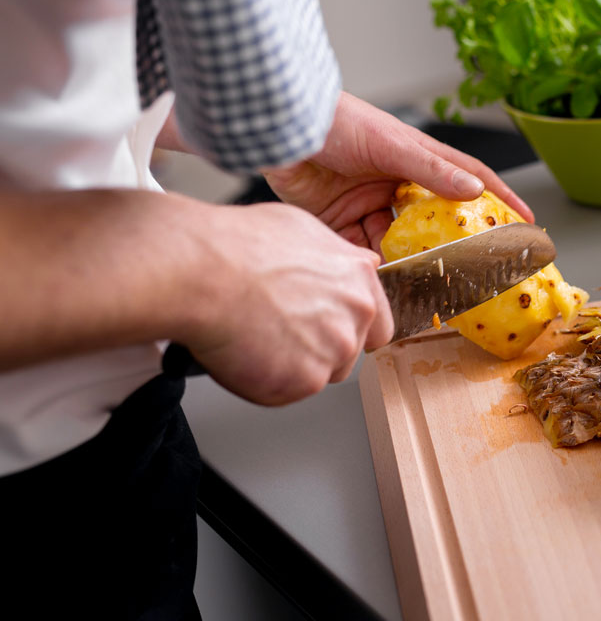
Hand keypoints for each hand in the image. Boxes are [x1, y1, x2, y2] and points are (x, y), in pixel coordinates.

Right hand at [180, 200, 393, 404]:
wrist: (200, 272)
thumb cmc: (237, 246)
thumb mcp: (301, 229)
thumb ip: (337, 257)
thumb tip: (352, 264)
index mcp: (358, 278)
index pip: (379, 324)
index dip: (352, 331)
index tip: (332, 333)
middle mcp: (355, 316)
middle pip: (347, 353)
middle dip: (317, 349)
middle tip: (278, 331)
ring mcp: (333, 350)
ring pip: (317, 375)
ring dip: (292, 366)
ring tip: (256, 337)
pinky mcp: (305, 380)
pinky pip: (287, 392)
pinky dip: (264, 382)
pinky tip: (244, 352)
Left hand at [261, 92, 533, 252]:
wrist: (279, 130)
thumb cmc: (335, 121)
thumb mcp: (390, 144)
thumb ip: (431, 170)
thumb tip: (474, 191)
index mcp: (415, 159)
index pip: (466, 180)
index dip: (497, 199)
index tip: (525, 221)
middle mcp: (395, 184)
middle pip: (433, 221)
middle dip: (448, 247)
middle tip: (470, 270)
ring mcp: (368, 204)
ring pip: (398, 243)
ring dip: (407, 262)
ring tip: (420, 282)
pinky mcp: (339, 223)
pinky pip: (363, 252)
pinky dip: (371, 266)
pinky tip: (379, 278)